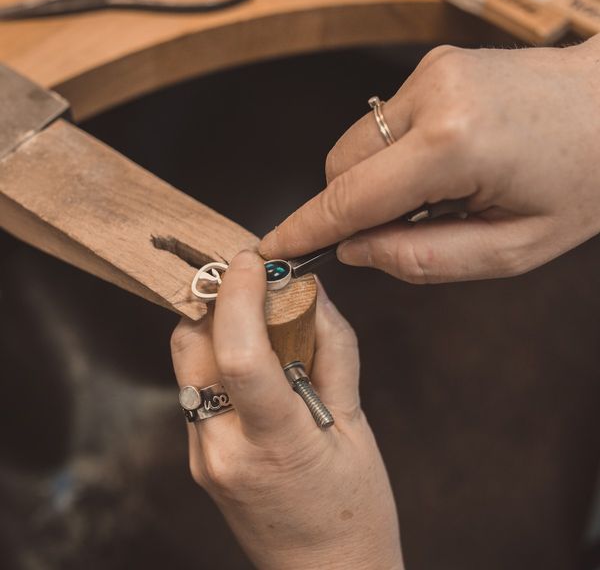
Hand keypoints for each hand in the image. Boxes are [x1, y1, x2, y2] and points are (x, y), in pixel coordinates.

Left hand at [170, 251, 403, 569]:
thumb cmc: (354, 510)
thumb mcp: (356, 425)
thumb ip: (332, 350)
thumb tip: (312, 293)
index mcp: (272, 443)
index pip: (239, 353)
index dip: (238, 295)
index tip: (251, 259)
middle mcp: (222, 449)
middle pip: (192, 347)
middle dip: (217, 302)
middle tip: (254, 284)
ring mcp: (203, 457)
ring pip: (189, 364)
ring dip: (217, 328)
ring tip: (261, 321)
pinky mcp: (200, 459)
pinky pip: (198, 388)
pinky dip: (220, 358)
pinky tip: (256, 362)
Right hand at [259, 36, 599, 282]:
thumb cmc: (582, 180)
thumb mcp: (511, 249)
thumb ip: (422, 258)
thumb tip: (355, 249)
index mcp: (454, 145)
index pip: (351, 197)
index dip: (305, 228)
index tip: (272, 249)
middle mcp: (432, 96)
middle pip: (341, 168)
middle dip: (352, 210)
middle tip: (402, 230)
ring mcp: (429, 74)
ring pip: (355, 146)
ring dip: (374, 184)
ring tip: (435, 196)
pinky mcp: (431, 69)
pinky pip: (380, 127)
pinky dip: (391, 159)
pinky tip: (438, 167)